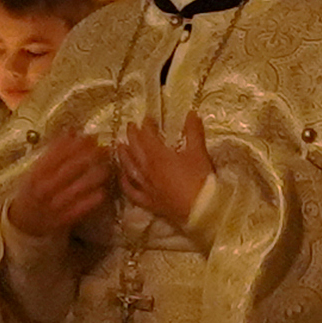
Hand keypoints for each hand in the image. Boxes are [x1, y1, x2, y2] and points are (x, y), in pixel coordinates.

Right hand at [6, 127, 113, 239]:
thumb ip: (53, 153)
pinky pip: (80, 209)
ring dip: (94, 177)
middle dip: (89, 157)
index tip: (91, 137)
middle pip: (69, 168)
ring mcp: (53, 205)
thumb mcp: (36, 170)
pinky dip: (91, 200)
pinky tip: (102, 192)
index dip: (76, 144)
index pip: (56, 154)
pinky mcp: (62, 220)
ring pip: (77, 188)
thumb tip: (72, 131)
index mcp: (36, 174)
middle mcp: (43, 188)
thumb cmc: (33, 190)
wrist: (24, 222)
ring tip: (106, 168)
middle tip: (103, 149)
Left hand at [116, 108, 212, 230]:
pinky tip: (123, 177)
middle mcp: (147, 170)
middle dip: (132, 136)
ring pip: (130, 169)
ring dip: (124, 156)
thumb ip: (193, 132)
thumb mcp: (198, 152)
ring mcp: (145, 186)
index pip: (147, 137)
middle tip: (130, 126)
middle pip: (135, 150)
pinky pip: (132, 191)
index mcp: (158, 156)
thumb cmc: (200, 179)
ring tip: (120, 146)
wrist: (201, 209)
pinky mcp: (148, 202)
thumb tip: (192, 113)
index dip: (146, 126)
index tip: (146, 118)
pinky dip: (125, 183)